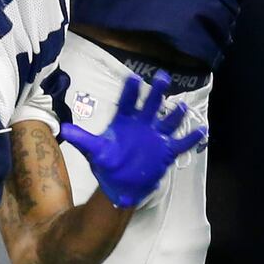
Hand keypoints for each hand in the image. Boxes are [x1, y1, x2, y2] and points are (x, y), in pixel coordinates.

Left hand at [61, 72, 207, 209]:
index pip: (127, 103)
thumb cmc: (107, 164)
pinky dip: (191, 138)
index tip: (133, 78)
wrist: (120, 186)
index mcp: (125, 122)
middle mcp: (142, 125)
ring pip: (168, 122)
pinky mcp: (166, 151)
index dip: (130, 91)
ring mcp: (156, 137)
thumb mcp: (93, 151)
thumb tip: (62, 129)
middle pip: (150, 105)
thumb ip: (82, 138)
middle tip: (161, 77)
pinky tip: (201, 130)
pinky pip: (181, 143)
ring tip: (181, 107)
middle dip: (156, 92)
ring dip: (175, 114)